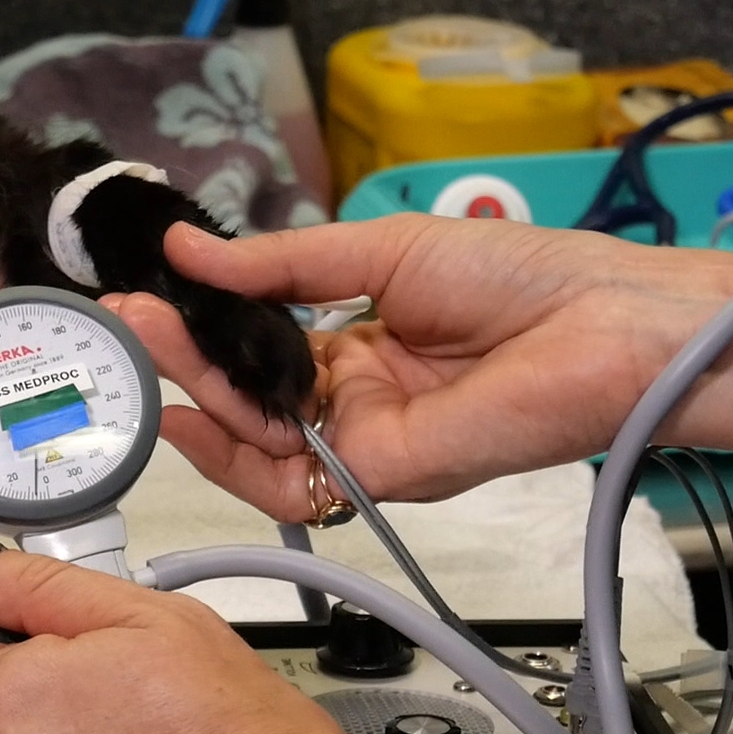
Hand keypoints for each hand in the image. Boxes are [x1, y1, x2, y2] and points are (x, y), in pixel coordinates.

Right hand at [114, 215, 732, 515]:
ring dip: (198, 403)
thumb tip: (191, 249)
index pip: (256, 353)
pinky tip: (193, 415)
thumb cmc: (516, 277)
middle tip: (130, 323)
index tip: (150, 299)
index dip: (202, 333)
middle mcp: (352, 404)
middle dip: (183, 364)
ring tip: (155, 350)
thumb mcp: (377, 252)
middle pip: (244, 404)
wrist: (602, 325)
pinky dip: (235, 458)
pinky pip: (290, 485)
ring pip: (255, 448)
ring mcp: (364, 445)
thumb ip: (280, 264)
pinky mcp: (380, 475)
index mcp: (356, 347)